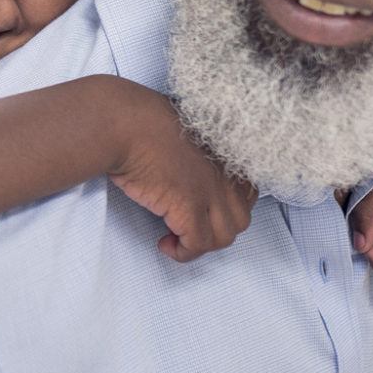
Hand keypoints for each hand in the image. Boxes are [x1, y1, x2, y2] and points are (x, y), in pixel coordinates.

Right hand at [94, 79, 257, 261]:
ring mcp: (209, 191)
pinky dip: (183, 252)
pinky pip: (197, 245)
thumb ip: (196, 152)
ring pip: (224, 237)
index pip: (248, 193)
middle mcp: (224, 173)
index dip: (228, 208)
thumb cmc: (141, 121)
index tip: (208, 212)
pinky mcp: (188, 206)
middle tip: (191, 228)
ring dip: (201, 244)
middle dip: (217, 230)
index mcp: (224, 153)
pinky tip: (165, 244)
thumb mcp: (182, 130)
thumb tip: (185, 171)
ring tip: (177, 237)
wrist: (124, 125)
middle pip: (241, 220)